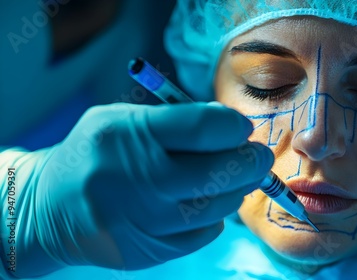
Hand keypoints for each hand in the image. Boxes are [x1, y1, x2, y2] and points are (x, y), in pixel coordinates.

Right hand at [4, 102, 272, 276]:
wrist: (50, 207)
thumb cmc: (97, 154)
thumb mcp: (123, 120)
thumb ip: (177, 122)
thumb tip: (235, 132)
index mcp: (128, 134)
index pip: (202, 128)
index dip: (234, 127)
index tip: (242, 128)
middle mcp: (134, 179)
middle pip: (218, 172)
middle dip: (251, 162)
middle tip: (258, 156)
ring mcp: (140, 221)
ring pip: (216, 207)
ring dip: (236, 191)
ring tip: (235, 178)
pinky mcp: (146, 251)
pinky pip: (203, 233)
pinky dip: (213, 217)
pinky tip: (204, 203)